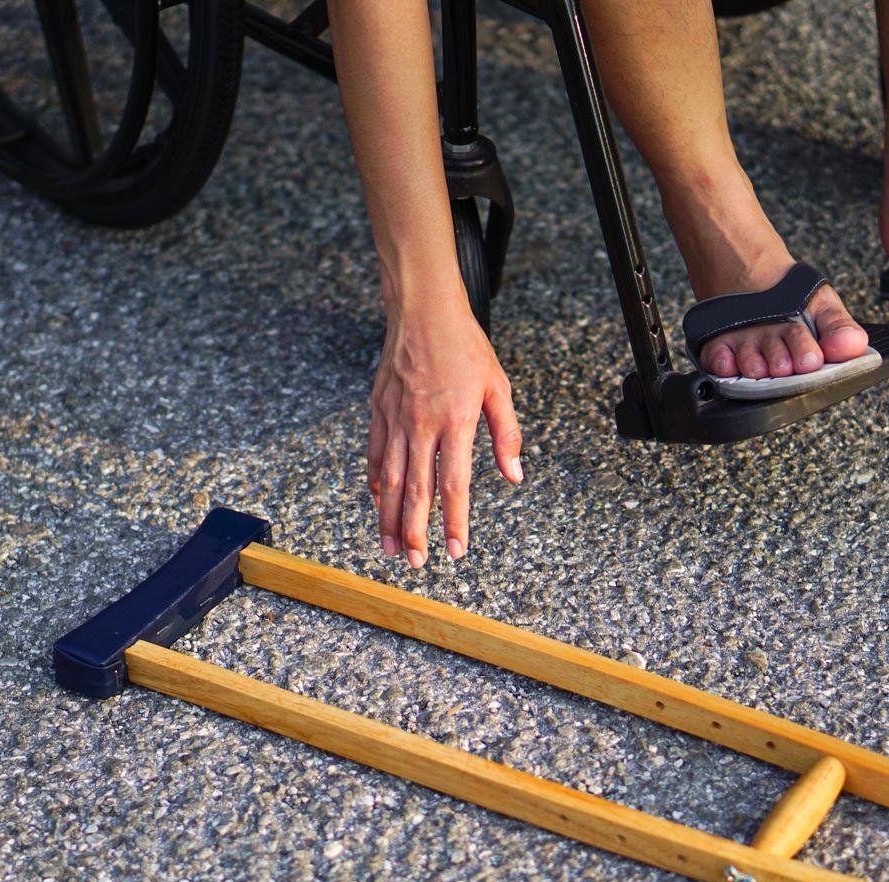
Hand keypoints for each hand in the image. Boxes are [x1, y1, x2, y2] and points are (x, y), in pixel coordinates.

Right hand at [367, 297, 522, 566]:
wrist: (423, 310)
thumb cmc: (465, 346)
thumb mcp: (498, 387)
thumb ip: (506, 434)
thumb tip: (513, 475)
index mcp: (455, 421)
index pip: (454, 484)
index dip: (454, 522)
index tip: (455, 550)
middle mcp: (421, 425)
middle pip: (415, 489)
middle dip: (414, 531)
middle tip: (415, 563)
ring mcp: (396, 418)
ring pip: (388, 478)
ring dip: (388, 516)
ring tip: (389, 546)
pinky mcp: (379, 409)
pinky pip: (375, 453)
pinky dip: (374, 481)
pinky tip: (376, 501)